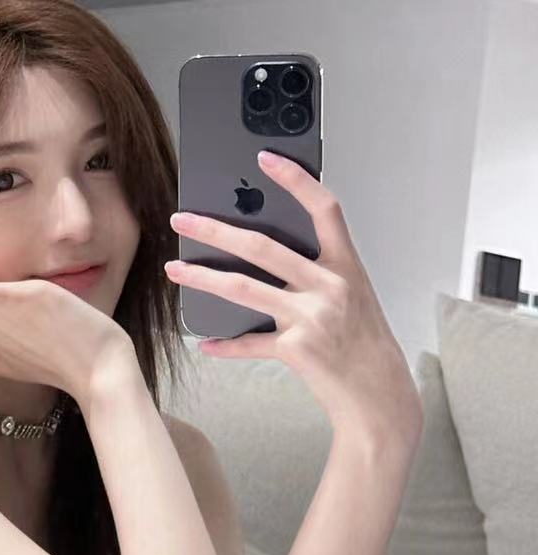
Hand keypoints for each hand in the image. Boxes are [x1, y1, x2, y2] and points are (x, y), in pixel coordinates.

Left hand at [166, 152, 422, 434]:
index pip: (324, 209)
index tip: (265, 159)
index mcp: (346, 266)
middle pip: (263, 247)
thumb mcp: (351, 298)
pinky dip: (225, 344)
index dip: (296, 180)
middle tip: (182, 219)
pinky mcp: (297, 350)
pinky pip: (249, 344)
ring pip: (244, 289)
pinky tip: (205, 342)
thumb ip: (315, 274)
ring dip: (203, 278)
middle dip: (216, 229)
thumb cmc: (363, 344)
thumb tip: (263, 255)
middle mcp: (330, 286)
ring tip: (174, 268)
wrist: (380, 395)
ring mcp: (312, 317)